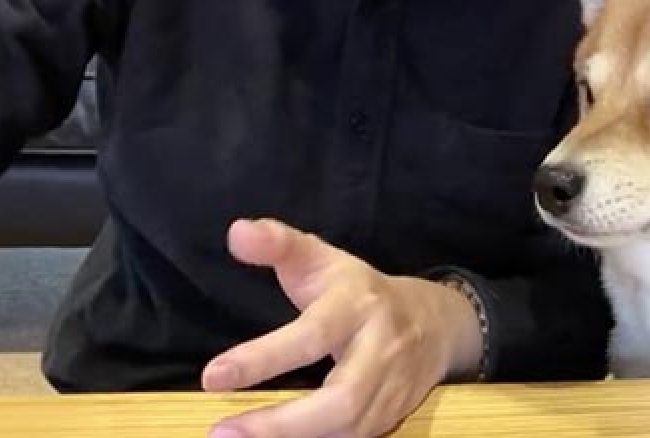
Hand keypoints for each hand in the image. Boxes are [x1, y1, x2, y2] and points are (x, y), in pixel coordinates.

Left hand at [202, 218, 483, 437]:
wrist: (436, 322)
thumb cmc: (358, 289)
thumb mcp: (320, 258)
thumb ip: (278, 244)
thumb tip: (236, 232)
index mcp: (358, 305)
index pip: (312, 335)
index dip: (264, 357)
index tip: (212, 376)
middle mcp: (381, 349)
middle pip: (343, 399)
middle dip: (283, 424)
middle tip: (223, 433)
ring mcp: (393, 388)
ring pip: (350, 427)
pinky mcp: (394, 416)